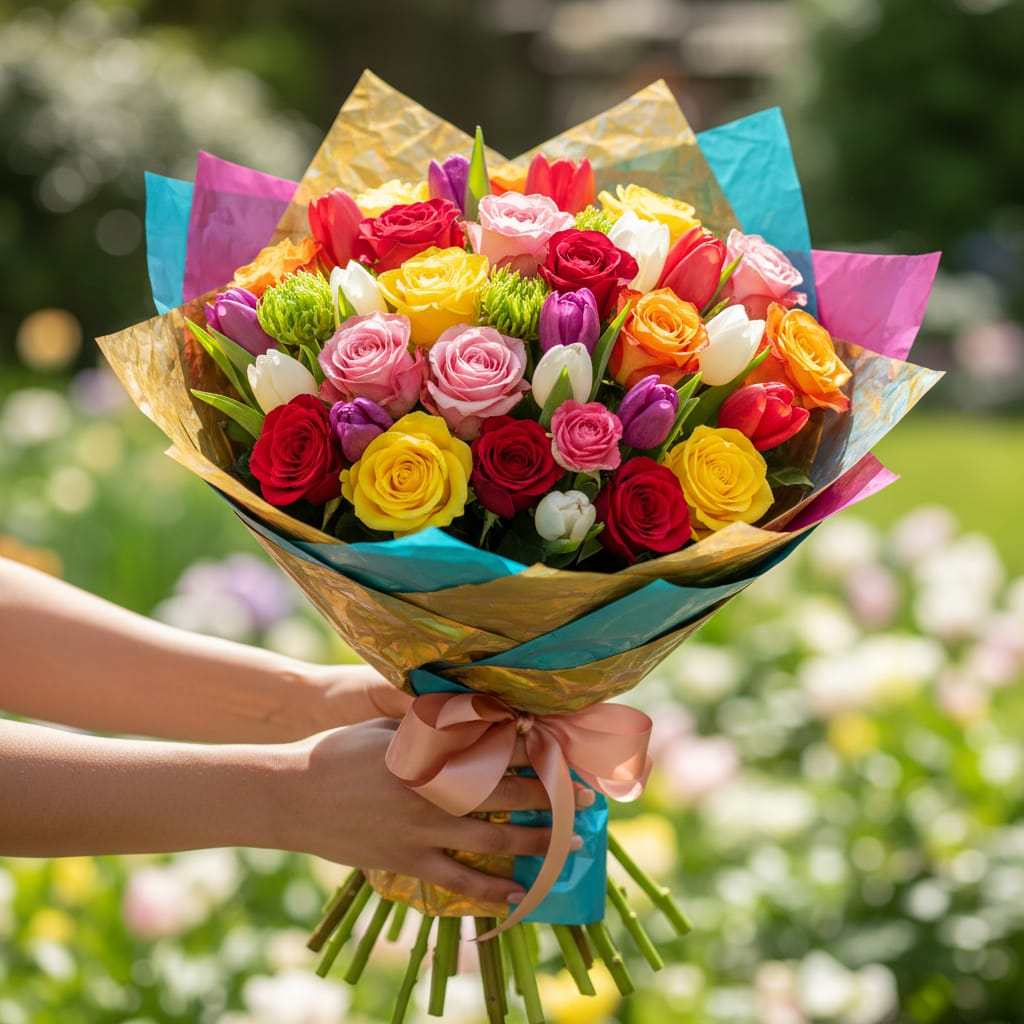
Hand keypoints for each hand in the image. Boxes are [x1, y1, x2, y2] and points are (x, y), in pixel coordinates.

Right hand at [273, 719, 590, 905]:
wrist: (291, 795)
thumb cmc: (338, 752)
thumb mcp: (387, 728)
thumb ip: (431, 725)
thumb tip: (474, 714)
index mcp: (432, 751)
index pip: (498, 747)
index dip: (536, 749)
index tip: (566, 751)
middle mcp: (435, 789)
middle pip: (509, 792)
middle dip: (553, 795)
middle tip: (587, 798)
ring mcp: (423, 828)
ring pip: (496, 839)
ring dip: (537, 842)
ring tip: (569, 844)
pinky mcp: (407, 859)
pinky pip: (459, 880)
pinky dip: (491, 890)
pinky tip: (519, 895)